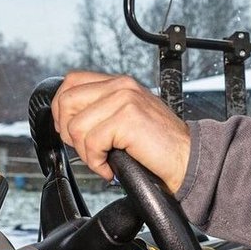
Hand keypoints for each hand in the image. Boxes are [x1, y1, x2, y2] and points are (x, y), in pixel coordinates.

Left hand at [51, 71, 191, 193]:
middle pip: (66, 101)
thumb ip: (103, 110)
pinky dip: (97, 163)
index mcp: (119, 83)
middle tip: (89, 149)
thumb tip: (70, 121)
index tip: (72, 132)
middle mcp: (121, 86)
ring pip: (76, 126)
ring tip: (104, 160)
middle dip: (70, 132)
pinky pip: (91, 143)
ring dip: (86, 153)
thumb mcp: (129, 117)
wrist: (188, 158)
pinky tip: (111, 167)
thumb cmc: (160, 145)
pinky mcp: (127, 118)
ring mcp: (124, 99)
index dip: (63, 109)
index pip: (72, 82)